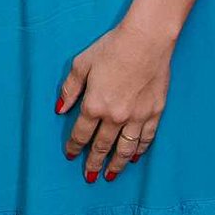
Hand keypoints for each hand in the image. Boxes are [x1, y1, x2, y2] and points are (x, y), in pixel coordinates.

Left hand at [55, 19, 173, 180]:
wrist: (146, 39)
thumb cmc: (112, 47)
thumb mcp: (81, 64)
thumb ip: (69, 89)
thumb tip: (60, 109)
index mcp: (94, 105)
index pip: (80, 134)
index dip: (74, 146)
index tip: (70, 155)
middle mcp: (115, 116)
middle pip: (102, 146)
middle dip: (94, 163)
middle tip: (89, 176)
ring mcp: (137, 117)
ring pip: (125, 149)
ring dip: (116, 165)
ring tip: (110, 175)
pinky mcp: (155, 112)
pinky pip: (146, 138)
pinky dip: (140, 150)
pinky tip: (135, 158)